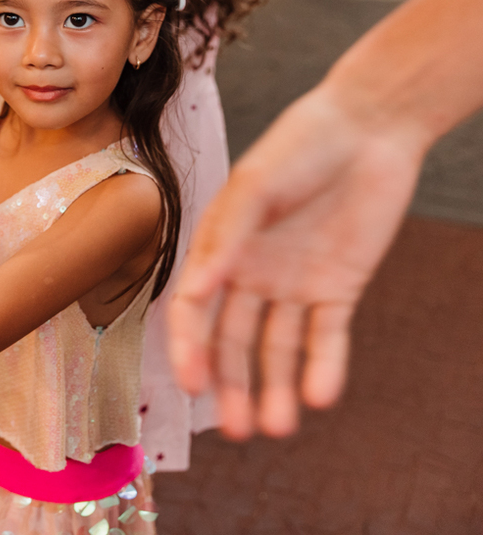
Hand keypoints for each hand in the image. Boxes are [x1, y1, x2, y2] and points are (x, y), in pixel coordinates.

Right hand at [168, 87, 424, 439]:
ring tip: (277, 428)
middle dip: (232, 386)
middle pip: (233, 341)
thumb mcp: (254, 187)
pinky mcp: (338, 287)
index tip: (192, 386)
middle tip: (235, 429)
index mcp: (218, 248)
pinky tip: (319, 397)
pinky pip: (327, 336)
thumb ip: (225, 239)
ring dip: (275, 388)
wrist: (368, 127)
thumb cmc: (298, 145)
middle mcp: (250, 273)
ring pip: (278, 348)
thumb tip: (194, 292)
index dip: (190, 350)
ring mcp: (294, 283)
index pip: (195, 311)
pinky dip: (324, 368)